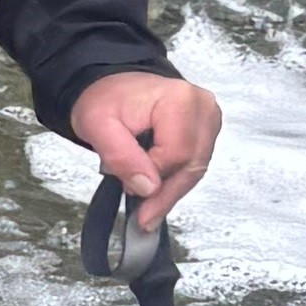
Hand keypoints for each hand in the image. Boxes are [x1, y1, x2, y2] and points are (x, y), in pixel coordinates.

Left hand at [70, 67, 221, 225]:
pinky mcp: (206, 131)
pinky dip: (175, 182)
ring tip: (148, 211)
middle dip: (165, 194)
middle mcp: (203, 108)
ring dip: (170, 192)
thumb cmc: (107, 100)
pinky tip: (158, 195)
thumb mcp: (97, 124)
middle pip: (192, 165)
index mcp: (180, 100)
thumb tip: (148, 187)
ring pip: (196, 170)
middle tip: (144, 219)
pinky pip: (195, 165)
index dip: (153, 177)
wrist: (115, 86)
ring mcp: (209, 120)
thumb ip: (120, 155)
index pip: (176, 154)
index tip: (129, 187)